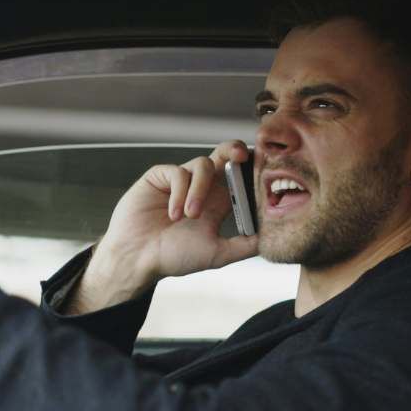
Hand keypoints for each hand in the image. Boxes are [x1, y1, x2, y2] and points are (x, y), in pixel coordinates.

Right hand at [69, 140, 258, 312]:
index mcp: (218, 201)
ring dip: (199, 190)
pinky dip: (179, 192)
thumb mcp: (217, 254)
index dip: (252, 170)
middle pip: (224, 155)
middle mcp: (201, 187)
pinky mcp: (159, 177)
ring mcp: (180, 181)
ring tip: (189, 216)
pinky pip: (177, 172)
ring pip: (202, 164)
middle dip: (235, 150)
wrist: (138, 259)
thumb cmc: (173, 257)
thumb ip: (244, 245)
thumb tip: (272, 237)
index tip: (263, 172)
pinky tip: (173, 214)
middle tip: (241, 156)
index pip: (240, 176)